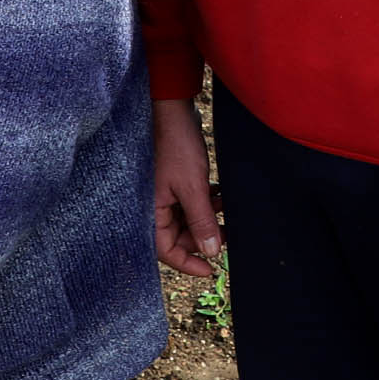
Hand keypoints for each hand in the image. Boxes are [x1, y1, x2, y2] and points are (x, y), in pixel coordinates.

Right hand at [152, 97, 223, 277]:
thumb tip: (211, 252)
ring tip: (226, 209)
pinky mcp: (174, 182)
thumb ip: (202, 222)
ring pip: (187, 220)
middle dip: (203, 238)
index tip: (211, 270)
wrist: (173, 110)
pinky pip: (190, 203)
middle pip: (178, 237)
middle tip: (227, 236)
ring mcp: (164, 194)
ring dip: (207, 219)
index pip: (166, 251)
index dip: (188, 263)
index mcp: (151, 212)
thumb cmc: (177, 147)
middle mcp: (154, 206)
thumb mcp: (193, 188)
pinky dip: (205, 203)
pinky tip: (219, 194)